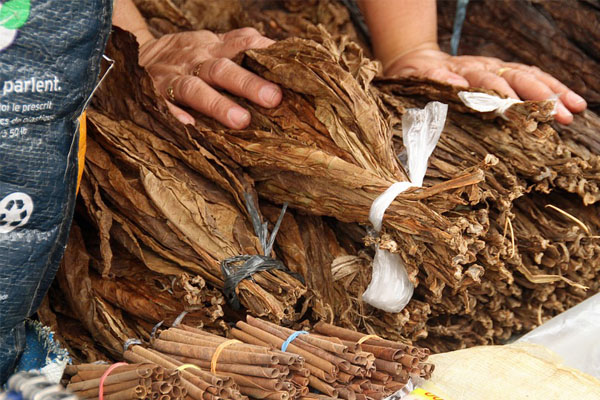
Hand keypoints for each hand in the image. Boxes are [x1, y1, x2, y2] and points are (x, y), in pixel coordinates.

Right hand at [138, 27, 281, 127]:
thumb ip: (242, 52)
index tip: (286, 66)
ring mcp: (174, 78)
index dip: (264, 52)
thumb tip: (282, 63)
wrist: (139, 58)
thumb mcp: (213, 47)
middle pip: (223, 69)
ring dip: (218, 104)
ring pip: (196, 89)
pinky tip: (189, 127)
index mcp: (213, 47)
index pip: (242, 44)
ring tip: (241, 120)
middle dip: (248, 83)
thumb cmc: (189, 58)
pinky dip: (175, 115)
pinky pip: (164, 105)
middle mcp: (196, 60)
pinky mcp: (155, 96)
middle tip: (273, 98)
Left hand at [384, 48, 586, 124]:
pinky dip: (553, 89)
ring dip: (552, 93)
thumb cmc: (411, 79)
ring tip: (574, 110)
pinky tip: (573, 102)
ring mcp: (494, 69)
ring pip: (527, 76)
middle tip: (557, 115)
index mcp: (459, 71)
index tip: (512, 106)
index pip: (483, 82)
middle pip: (513, 78)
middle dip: (536, 96)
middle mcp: (482, 68)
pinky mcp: (502, 73)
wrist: (415, 62)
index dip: (498, 94)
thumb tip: (457, 86)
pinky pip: (531, 77)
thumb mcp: (411, 80)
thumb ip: (432, 81)